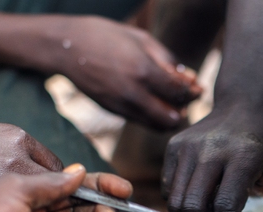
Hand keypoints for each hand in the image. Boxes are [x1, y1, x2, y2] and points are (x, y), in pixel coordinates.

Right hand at [48, 16, 201, 129]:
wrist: (66, 47)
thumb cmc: (105, 36)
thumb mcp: (140, 38)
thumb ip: (166, 59)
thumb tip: (186, 77)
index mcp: (143, 70)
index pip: (179, 93)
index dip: (193, 92)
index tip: (197, 86)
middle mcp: (133, 93)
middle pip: (171, 118)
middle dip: (184, 109)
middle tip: (186, 98)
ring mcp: (121, 106)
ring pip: (156, 125)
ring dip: (169, 117)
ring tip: (171, 102)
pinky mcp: (113, 111)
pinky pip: (142, 121)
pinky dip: (153, 117)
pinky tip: (154, 102)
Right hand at [162, 107, 262, 211]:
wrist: (248, 104)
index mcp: (243, 156)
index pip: (225, 206)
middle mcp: (211, 149)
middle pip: (194, 206)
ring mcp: (188, 146)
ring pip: (176, 200)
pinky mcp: (174, 145)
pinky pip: (169, 188)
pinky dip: (181, 200)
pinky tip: (201, 193)